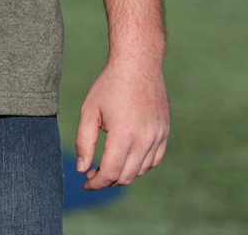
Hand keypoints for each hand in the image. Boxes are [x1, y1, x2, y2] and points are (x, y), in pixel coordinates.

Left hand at [75, 55, 168, 188]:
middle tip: (93, 174)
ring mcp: (158, 137)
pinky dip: (140, 165)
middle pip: (127, 176)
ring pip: (141, 170)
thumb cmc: (109, 85)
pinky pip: (155, 160)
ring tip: (108, 165)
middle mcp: (145, 139)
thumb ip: (84, 142)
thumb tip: (83, 169)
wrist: (138, 64)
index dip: (97, 182)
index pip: (111, 172)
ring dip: (124, 173)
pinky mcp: (165, 132)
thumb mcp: (89, 111)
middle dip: (108, 180)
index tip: (86, 182)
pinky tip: (127, 158)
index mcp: (124, 134)